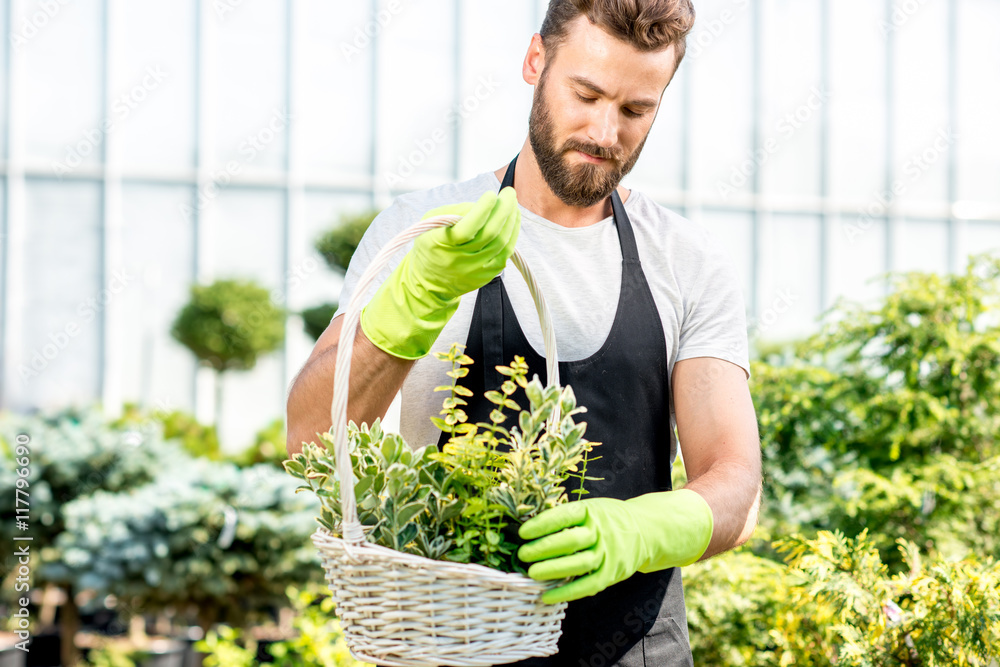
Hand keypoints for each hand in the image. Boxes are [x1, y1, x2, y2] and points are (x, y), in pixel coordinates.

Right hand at [361, 187, 520, 358]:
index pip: (467, 228)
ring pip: (502, 242)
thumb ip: (456, 212)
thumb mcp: (432, 223)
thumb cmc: (432, 244)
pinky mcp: (487, 274)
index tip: (491, 194)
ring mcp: (476, 269)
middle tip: (509, 193)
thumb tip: (485, 204)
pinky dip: (513, 233)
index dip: (482, 209)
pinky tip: (513, 220)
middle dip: (503, 210)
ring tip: (512, 204)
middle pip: (490, 234)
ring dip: (511, 220)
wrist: (431, 281)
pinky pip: (506, 252)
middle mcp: (460, 260)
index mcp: (442, 244)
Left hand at [517, 489, 713, 603]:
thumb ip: (566, 517)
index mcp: (591, 511)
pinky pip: (587, 586)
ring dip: (552, 570)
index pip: (563, 516)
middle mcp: (601, 531)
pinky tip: (546, 596)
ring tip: (531, 574)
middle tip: (522, 555)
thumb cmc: (608, 518)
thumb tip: (529, 530)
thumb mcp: (590, 507)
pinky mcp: (612, 574)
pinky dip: (565, 593)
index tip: (522, 533)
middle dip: (543, 549)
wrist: (646, 531)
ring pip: (578, 564)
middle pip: (570, 541)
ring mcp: (608, 553)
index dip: (541, 525)